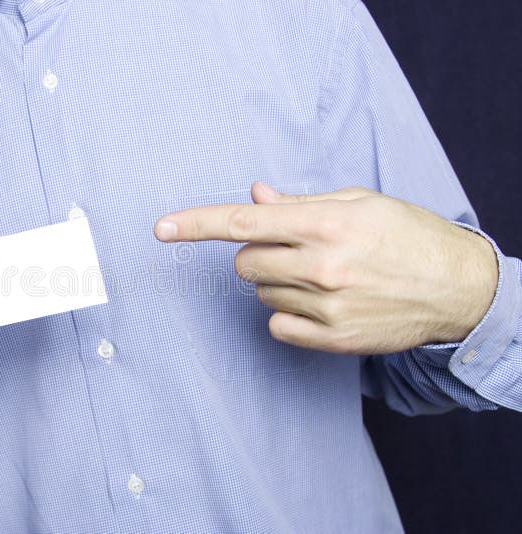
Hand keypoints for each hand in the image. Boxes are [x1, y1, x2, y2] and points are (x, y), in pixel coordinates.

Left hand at [154, 183, 497, 354]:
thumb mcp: (358, 203)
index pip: (243, 223)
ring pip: (262, 294)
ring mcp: (327, 306)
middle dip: (258, 255)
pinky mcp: (334, 339)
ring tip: (323, 277)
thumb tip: (255, 196)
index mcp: (325, 224)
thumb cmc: (406, 236)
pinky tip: (321, 304)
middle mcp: (322, 266)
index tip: (161, 229)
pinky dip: (289, 314)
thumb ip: (299, 204)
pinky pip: (278, 326)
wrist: (457, 287)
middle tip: (294, 251)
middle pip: (245, 264)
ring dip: (279, 283)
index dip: (196, 224)